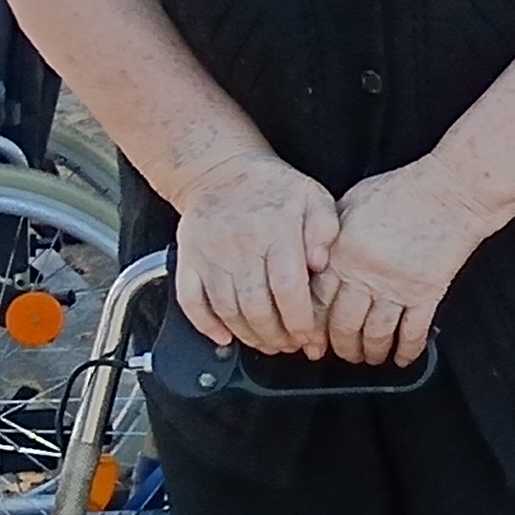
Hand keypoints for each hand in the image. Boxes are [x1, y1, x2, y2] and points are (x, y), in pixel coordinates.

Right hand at [171, 158, 343, 355]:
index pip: (288, 288)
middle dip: (276, 336)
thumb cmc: (272, 187)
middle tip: (291, 344)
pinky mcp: (188, 261)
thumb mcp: (312, 196)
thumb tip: (321, 263)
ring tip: (267, 343)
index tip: (309, 336)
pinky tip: (223, 337)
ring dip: (248, 335)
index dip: (300, 320)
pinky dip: (205, 325)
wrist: (220, 170)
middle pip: (257, 307)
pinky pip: (190, 301)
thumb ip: (325, 229)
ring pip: (227, 310)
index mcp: (276, 232)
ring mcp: (210, 256)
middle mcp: (241, 247)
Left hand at [321, 165, 495, 366]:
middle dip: (340, 346)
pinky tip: (402, 358)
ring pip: (375, 334)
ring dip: (370, 352)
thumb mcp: (352, 202)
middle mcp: (366, 274)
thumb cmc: (403, 191)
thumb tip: (316, 260)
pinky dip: (406, 350)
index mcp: (342, 253)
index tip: (311, 339)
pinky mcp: (427, 292)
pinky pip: (413, 331)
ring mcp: (397, 286)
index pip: (317, 301)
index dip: (312, 326)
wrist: (451, 191)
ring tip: (368, 358)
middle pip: (343, 325)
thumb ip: (331, 233)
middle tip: (340, 353)